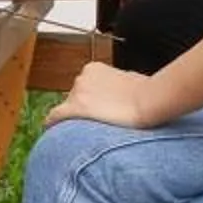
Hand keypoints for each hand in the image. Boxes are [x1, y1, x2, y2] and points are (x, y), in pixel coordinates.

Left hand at [45, 61, 159, 130]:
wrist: (149, 101)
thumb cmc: (147, 92)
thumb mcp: (132, 79)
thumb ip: (121, 82)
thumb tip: (125, 87)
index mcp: (94, 69)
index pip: (83, 88)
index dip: (89, 103)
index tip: (95, 112)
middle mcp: (82, 77)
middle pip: (74, 99)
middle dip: (83, 111)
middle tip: (96, 125)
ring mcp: (77, 92)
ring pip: (67, 110)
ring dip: (75, 120)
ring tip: (89, 132)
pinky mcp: (75, 108)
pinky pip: (55, 117)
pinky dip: (53, 124)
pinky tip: (52, 132)